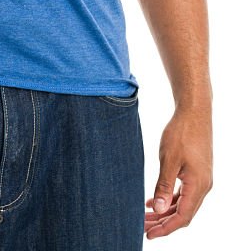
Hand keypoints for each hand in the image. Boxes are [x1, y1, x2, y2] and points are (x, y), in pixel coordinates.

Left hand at [144, 104, 212, 238]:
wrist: (194, 111)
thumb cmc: (182, 132)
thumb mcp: (169, 159)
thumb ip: (164, 185)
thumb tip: (157, 209)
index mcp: (198, 186)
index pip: (182, 217)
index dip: (165, 228)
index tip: (148, 234)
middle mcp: (203, 186)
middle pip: (183, 214)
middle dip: (163, 222)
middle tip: (143, 227)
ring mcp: (201, 179)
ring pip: (182, 204)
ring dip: (165, 211)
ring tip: (145, 217)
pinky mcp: (196, 172)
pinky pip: (183, 193)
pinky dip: (169, 199)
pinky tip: (153, 201)